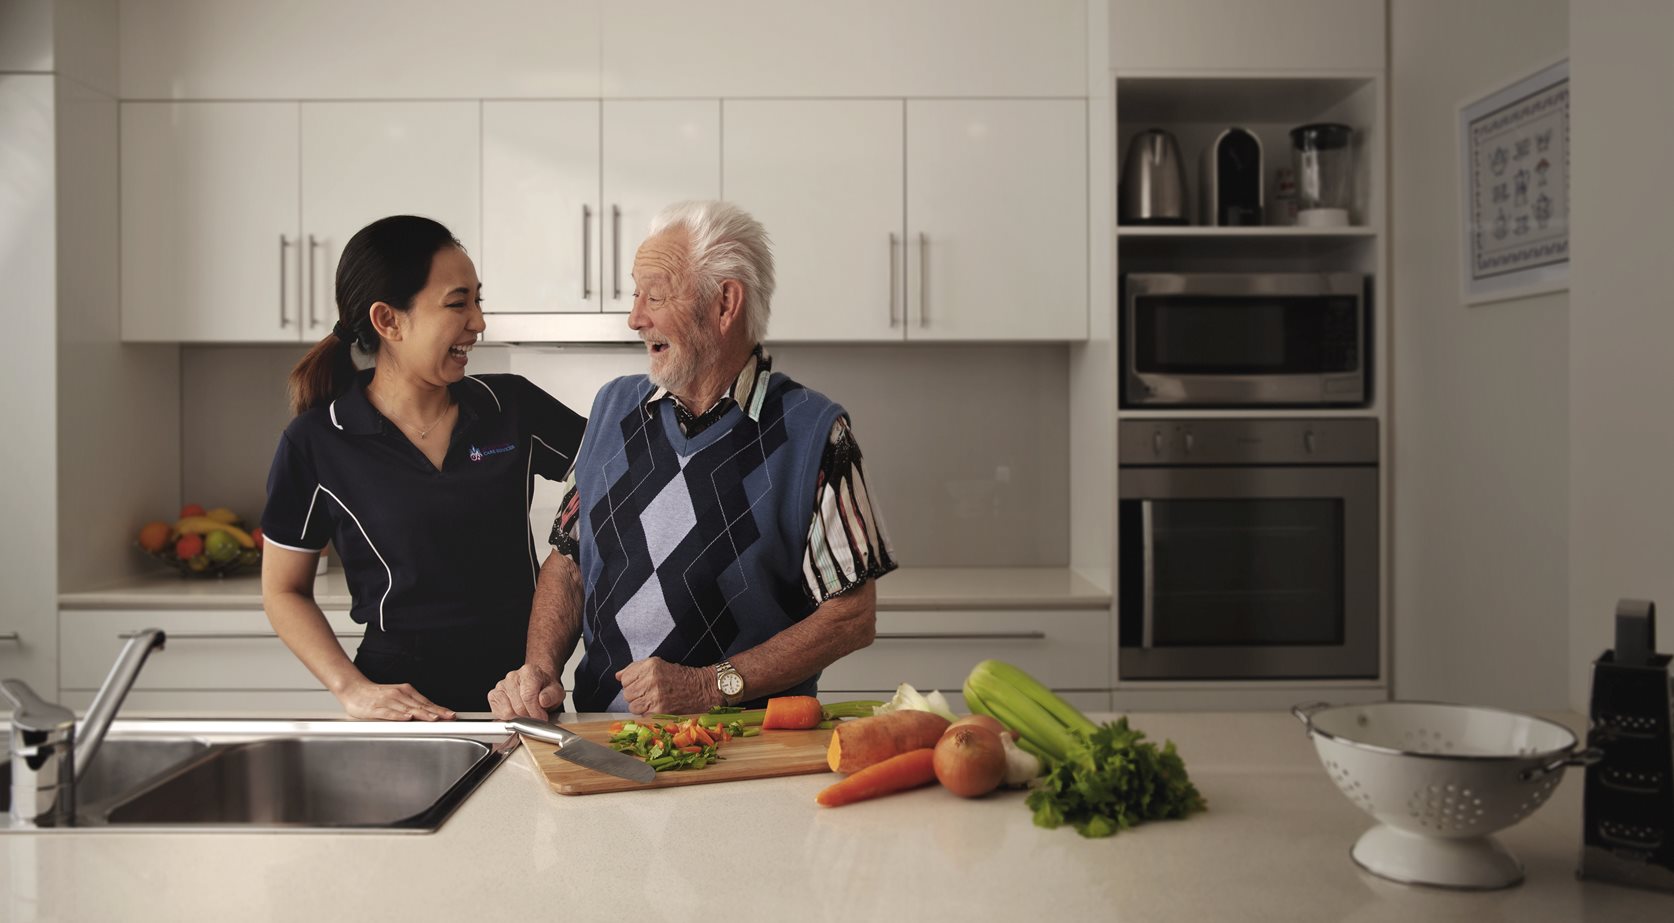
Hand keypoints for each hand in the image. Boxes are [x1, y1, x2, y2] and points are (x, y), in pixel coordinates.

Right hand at [337, 679, 454, 720]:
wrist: (353, 689)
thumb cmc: (376, 696)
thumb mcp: (397, 698)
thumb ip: (410, 705)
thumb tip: (427, 715)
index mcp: (406, 692)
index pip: (426, 702)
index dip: (440, 709)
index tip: (451, 714)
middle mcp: (399, 695)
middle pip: (421, 705)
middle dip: (436, 712)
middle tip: (449, 717)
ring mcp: (388, 701)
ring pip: (408, 708)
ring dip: (422, 714)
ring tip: (434, 719)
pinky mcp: (376, 708)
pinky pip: (389, 713)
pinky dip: (398, 715)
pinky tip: (407, 718)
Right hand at [488, 663, 564, 719]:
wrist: (537, 684)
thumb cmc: (544, 688)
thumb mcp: (556, 691)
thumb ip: (552, 695)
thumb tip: (543, 700)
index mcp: (528, 672)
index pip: (528, 696)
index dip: (536, 712)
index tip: (542, 718)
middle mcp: (512, 676)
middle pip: (518, 706)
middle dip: (529, 717)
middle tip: (536, 717)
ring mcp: (501, 685)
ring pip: (508, 711)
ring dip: (519, 718)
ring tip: (527, 712)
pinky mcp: (494, 695)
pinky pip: (498, 713)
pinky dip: (508, 718)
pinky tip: (517, 713)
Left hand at [615, 657, 713, 714]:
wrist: (702, 689)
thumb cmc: (681, 676)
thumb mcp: (659, 665)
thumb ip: (636, 669)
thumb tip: (618, 676)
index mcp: (651, 666)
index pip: (625, 678)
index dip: (631, 683)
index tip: (640, 684)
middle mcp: (651, 680)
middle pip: (627, 693)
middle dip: (635, 695)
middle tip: (648, 693)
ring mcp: (655, 696)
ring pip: (632, 706)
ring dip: (640, 705)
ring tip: (652, 701)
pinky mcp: (660, 710)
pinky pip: (642, 715)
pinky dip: (647, 713)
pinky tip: (657, 707)